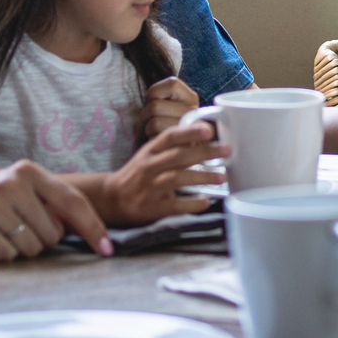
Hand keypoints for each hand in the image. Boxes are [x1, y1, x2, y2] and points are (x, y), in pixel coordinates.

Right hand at [0, 161, 112, 260]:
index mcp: (29, 171)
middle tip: (14, 228)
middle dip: (39, 240)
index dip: (93, 228)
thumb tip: (97, 233)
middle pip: (53, 234)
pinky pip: (6, 255)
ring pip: (31, 248)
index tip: (108, 250)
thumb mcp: (23, 194)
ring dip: (19, 249)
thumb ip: (54, 206)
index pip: (73, 202)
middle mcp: (12, 182)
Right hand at [102, 122, 227, 224]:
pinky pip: (174, 205)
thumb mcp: (149, 156)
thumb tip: (205, 136)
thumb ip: (172, 148)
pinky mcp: (151, 208)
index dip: (189, 132)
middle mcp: (148, 167)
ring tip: (222, 177)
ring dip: (202, 176)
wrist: (111, 199)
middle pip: (178, 156)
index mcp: (149, 151)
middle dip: (204, 152)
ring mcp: (148, 188)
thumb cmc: (137, 174)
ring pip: (177, 178)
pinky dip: (191, 203)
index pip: (169, 137)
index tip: (208, 129)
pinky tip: (205, 201)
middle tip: (226, 150)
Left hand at [140, 76, 201, 138]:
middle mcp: (194, 111)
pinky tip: (159, 137)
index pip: (171, 84)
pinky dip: (151, 136)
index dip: (154, 92)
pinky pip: (155, 135)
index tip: (153, 100)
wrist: (180, 144)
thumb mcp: (171, 102)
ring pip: (154, 121)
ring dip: (148, 126)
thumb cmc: (168, 120)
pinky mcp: (178, 142)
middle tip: (152, 119)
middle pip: (155, 105)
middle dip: (146, 113)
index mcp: (191, 97)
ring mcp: (187, 127)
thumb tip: (147, 94)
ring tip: (155, 129)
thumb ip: (164, 93)